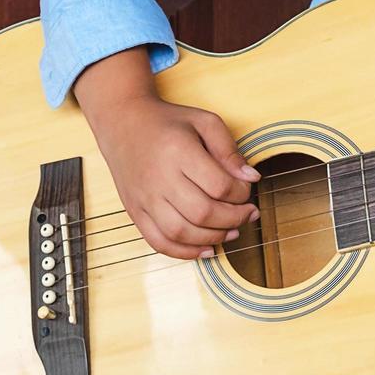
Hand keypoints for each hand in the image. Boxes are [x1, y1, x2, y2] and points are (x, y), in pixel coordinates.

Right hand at [89, 95, 260, 259]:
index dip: (241, 193)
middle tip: (248, 213)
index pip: (219, 185)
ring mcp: (144, 198)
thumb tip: (251, 178)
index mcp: (178, 151)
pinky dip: (185, 252)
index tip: (247, 189)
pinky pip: (159, 242)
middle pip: (203, 213)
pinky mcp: (135, 212)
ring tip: (232, 231)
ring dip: (213, 238)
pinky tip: (206, 248)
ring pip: (182, 232)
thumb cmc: (167, 123)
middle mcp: (159, 178)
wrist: (123, 124)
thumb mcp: (204, 122)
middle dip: (234, 219)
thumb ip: (228, 149)